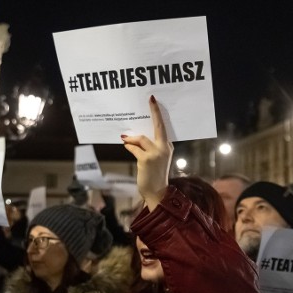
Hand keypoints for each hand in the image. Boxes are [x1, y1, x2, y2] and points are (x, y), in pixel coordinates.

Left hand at [121, 95, 172, 211]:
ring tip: (125, 139)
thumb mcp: (154, 159)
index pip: (163, 127)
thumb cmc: (154, 175)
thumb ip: (147, 147)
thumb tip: (131, 137)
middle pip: (158, 125)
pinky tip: (126, 146)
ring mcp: (156, 153)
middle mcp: (164, 147)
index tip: (153, 100)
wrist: (157, 192)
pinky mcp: (146, 159)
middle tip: (150, 100)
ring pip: (141, 138)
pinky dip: (129, 147)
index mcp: (167, 146)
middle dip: (154, 112)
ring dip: (132, 139)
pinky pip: (133, 148)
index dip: (157, 113)